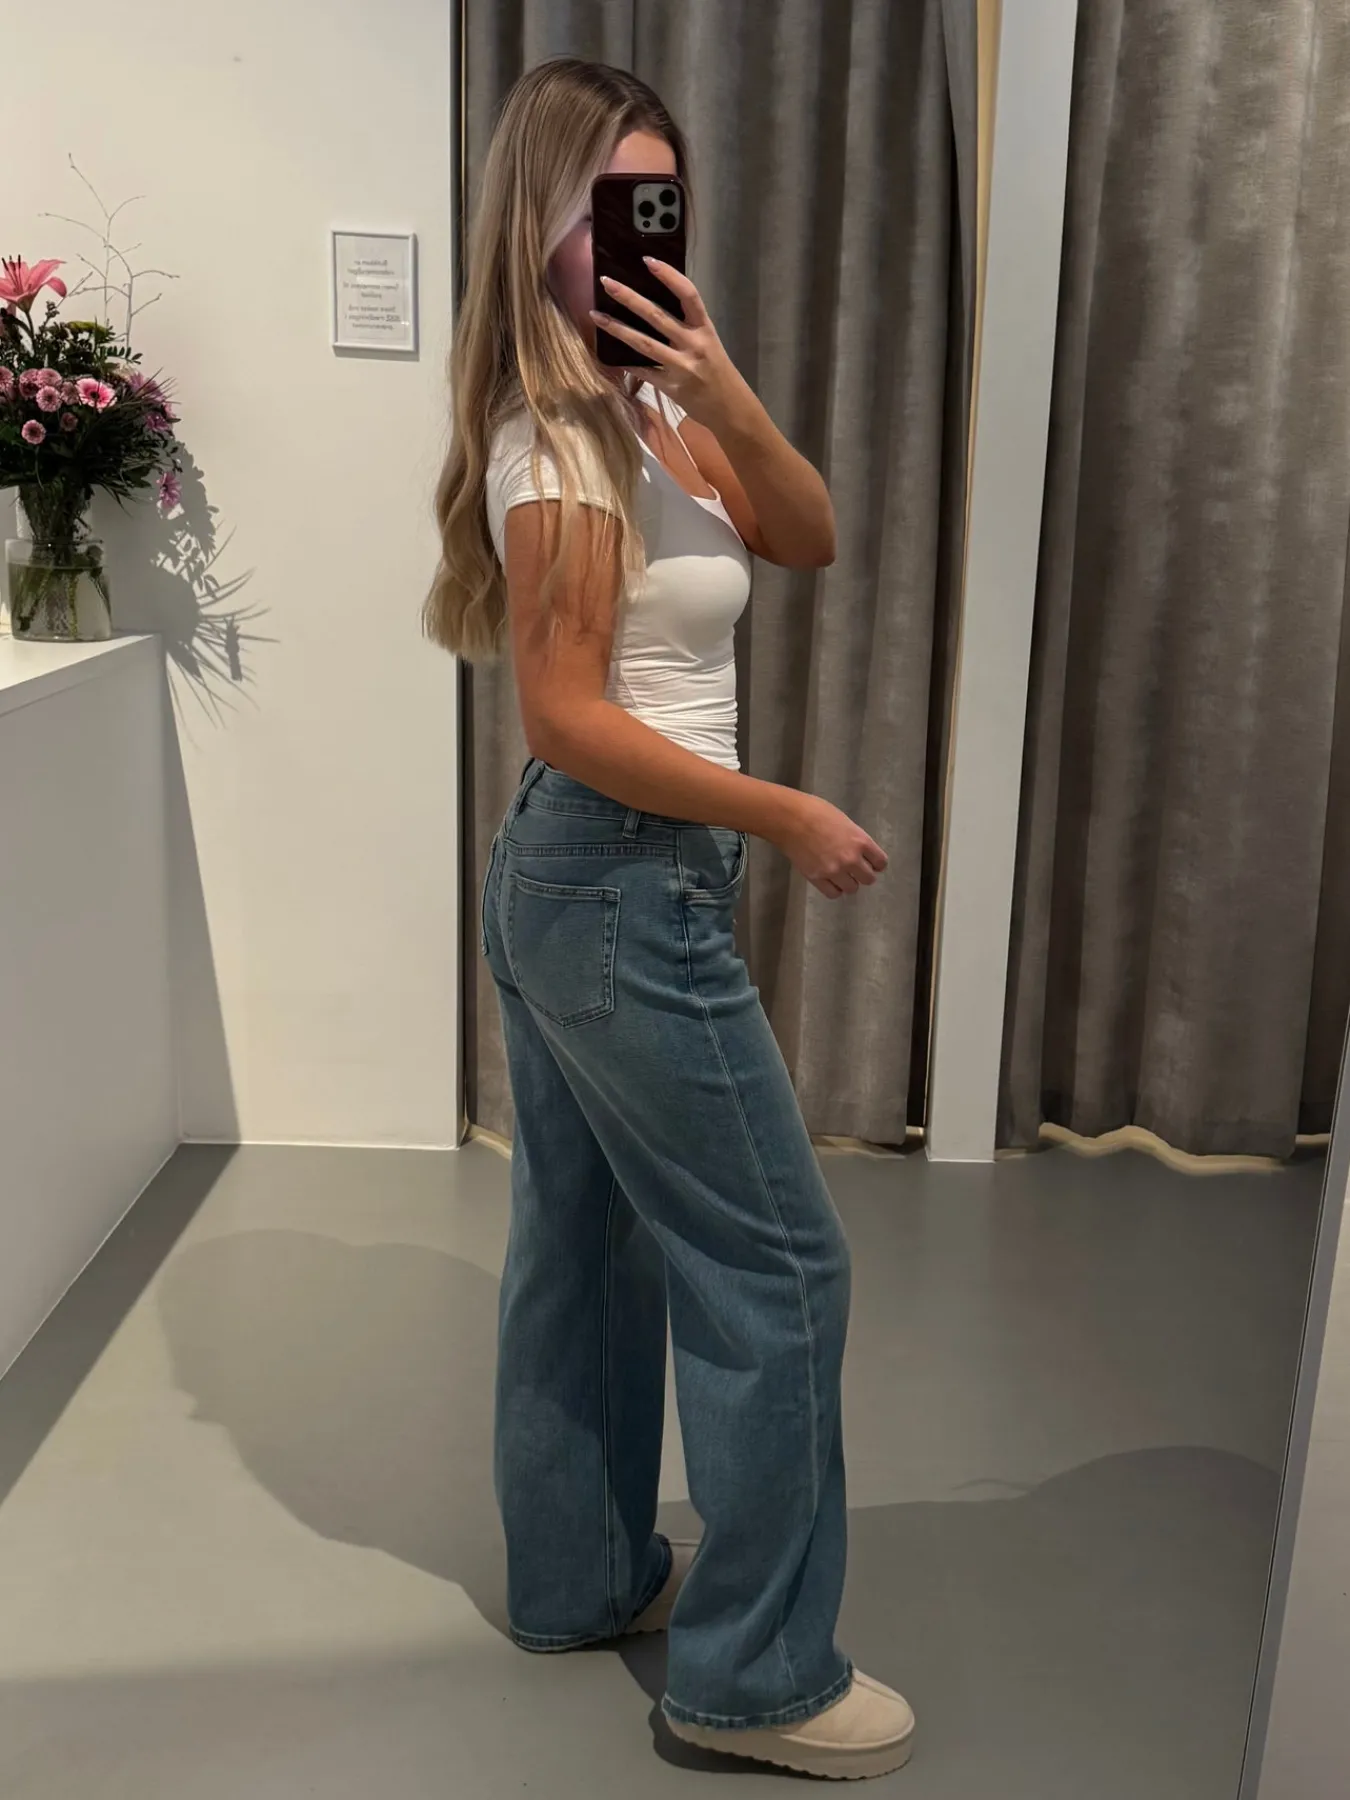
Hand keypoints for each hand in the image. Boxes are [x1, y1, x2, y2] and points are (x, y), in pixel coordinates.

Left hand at [590, 259, 751, 433]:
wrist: (730, 408)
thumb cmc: (716, 371)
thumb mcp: (708, 343)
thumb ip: (686, 327)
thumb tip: (652, 307)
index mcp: (705, 328)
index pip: (688, 294)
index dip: (669, 275)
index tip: (647, 260)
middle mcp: (694, 345)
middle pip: (657, 316)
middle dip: (629, 298)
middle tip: (607, 282)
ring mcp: (682, 367)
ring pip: (644, 343)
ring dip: (617, 328)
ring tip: (596, 316)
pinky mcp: (672, 387)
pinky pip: (644, 372)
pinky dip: (626, 363)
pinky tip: (609, 354)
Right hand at [778, 793, 887, 899]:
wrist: (789, 819)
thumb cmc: (815, 811)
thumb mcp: (844, 821)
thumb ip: (854, 838)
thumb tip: (859, 851)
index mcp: (860, 841)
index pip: (880, 862)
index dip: (876, 863)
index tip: (872, 863)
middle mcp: (851, 859)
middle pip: (869, 879)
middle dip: (864, 874)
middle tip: (856, 870)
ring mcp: (834, 871)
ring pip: (852, 888)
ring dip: (849, 883)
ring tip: (841, 875)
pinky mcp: (817, 878)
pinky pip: (833, 894)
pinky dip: (834, 889)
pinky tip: (830, 881)